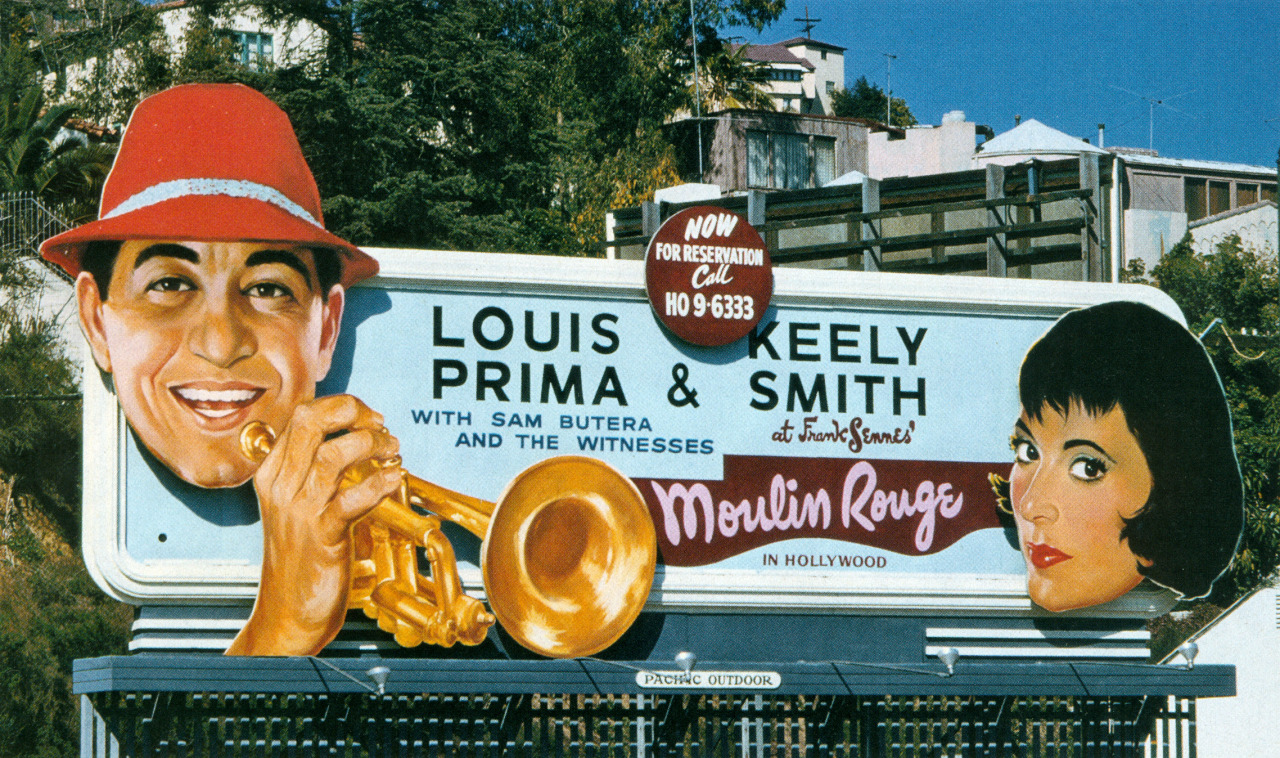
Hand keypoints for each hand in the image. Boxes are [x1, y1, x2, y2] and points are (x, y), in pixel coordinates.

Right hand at [226, 395, 400, 655]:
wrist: (288, 613)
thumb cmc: (302, 557)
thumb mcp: (300, 505)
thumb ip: (317, 470)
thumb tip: (357, 436)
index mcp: (273, 473)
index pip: (303, 415)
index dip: (343, 406)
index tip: (371, 417)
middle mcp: (281, 486)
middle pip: (310, 421)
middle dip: (353, 411)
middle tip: (382, 426)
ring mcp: (299, 511)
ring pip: (332, 455)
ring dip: (372, 445)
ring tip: (393, 452)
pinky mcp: (321, 538)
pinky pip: (350, 499)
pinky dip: (378, 484)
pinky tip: (394, 480)